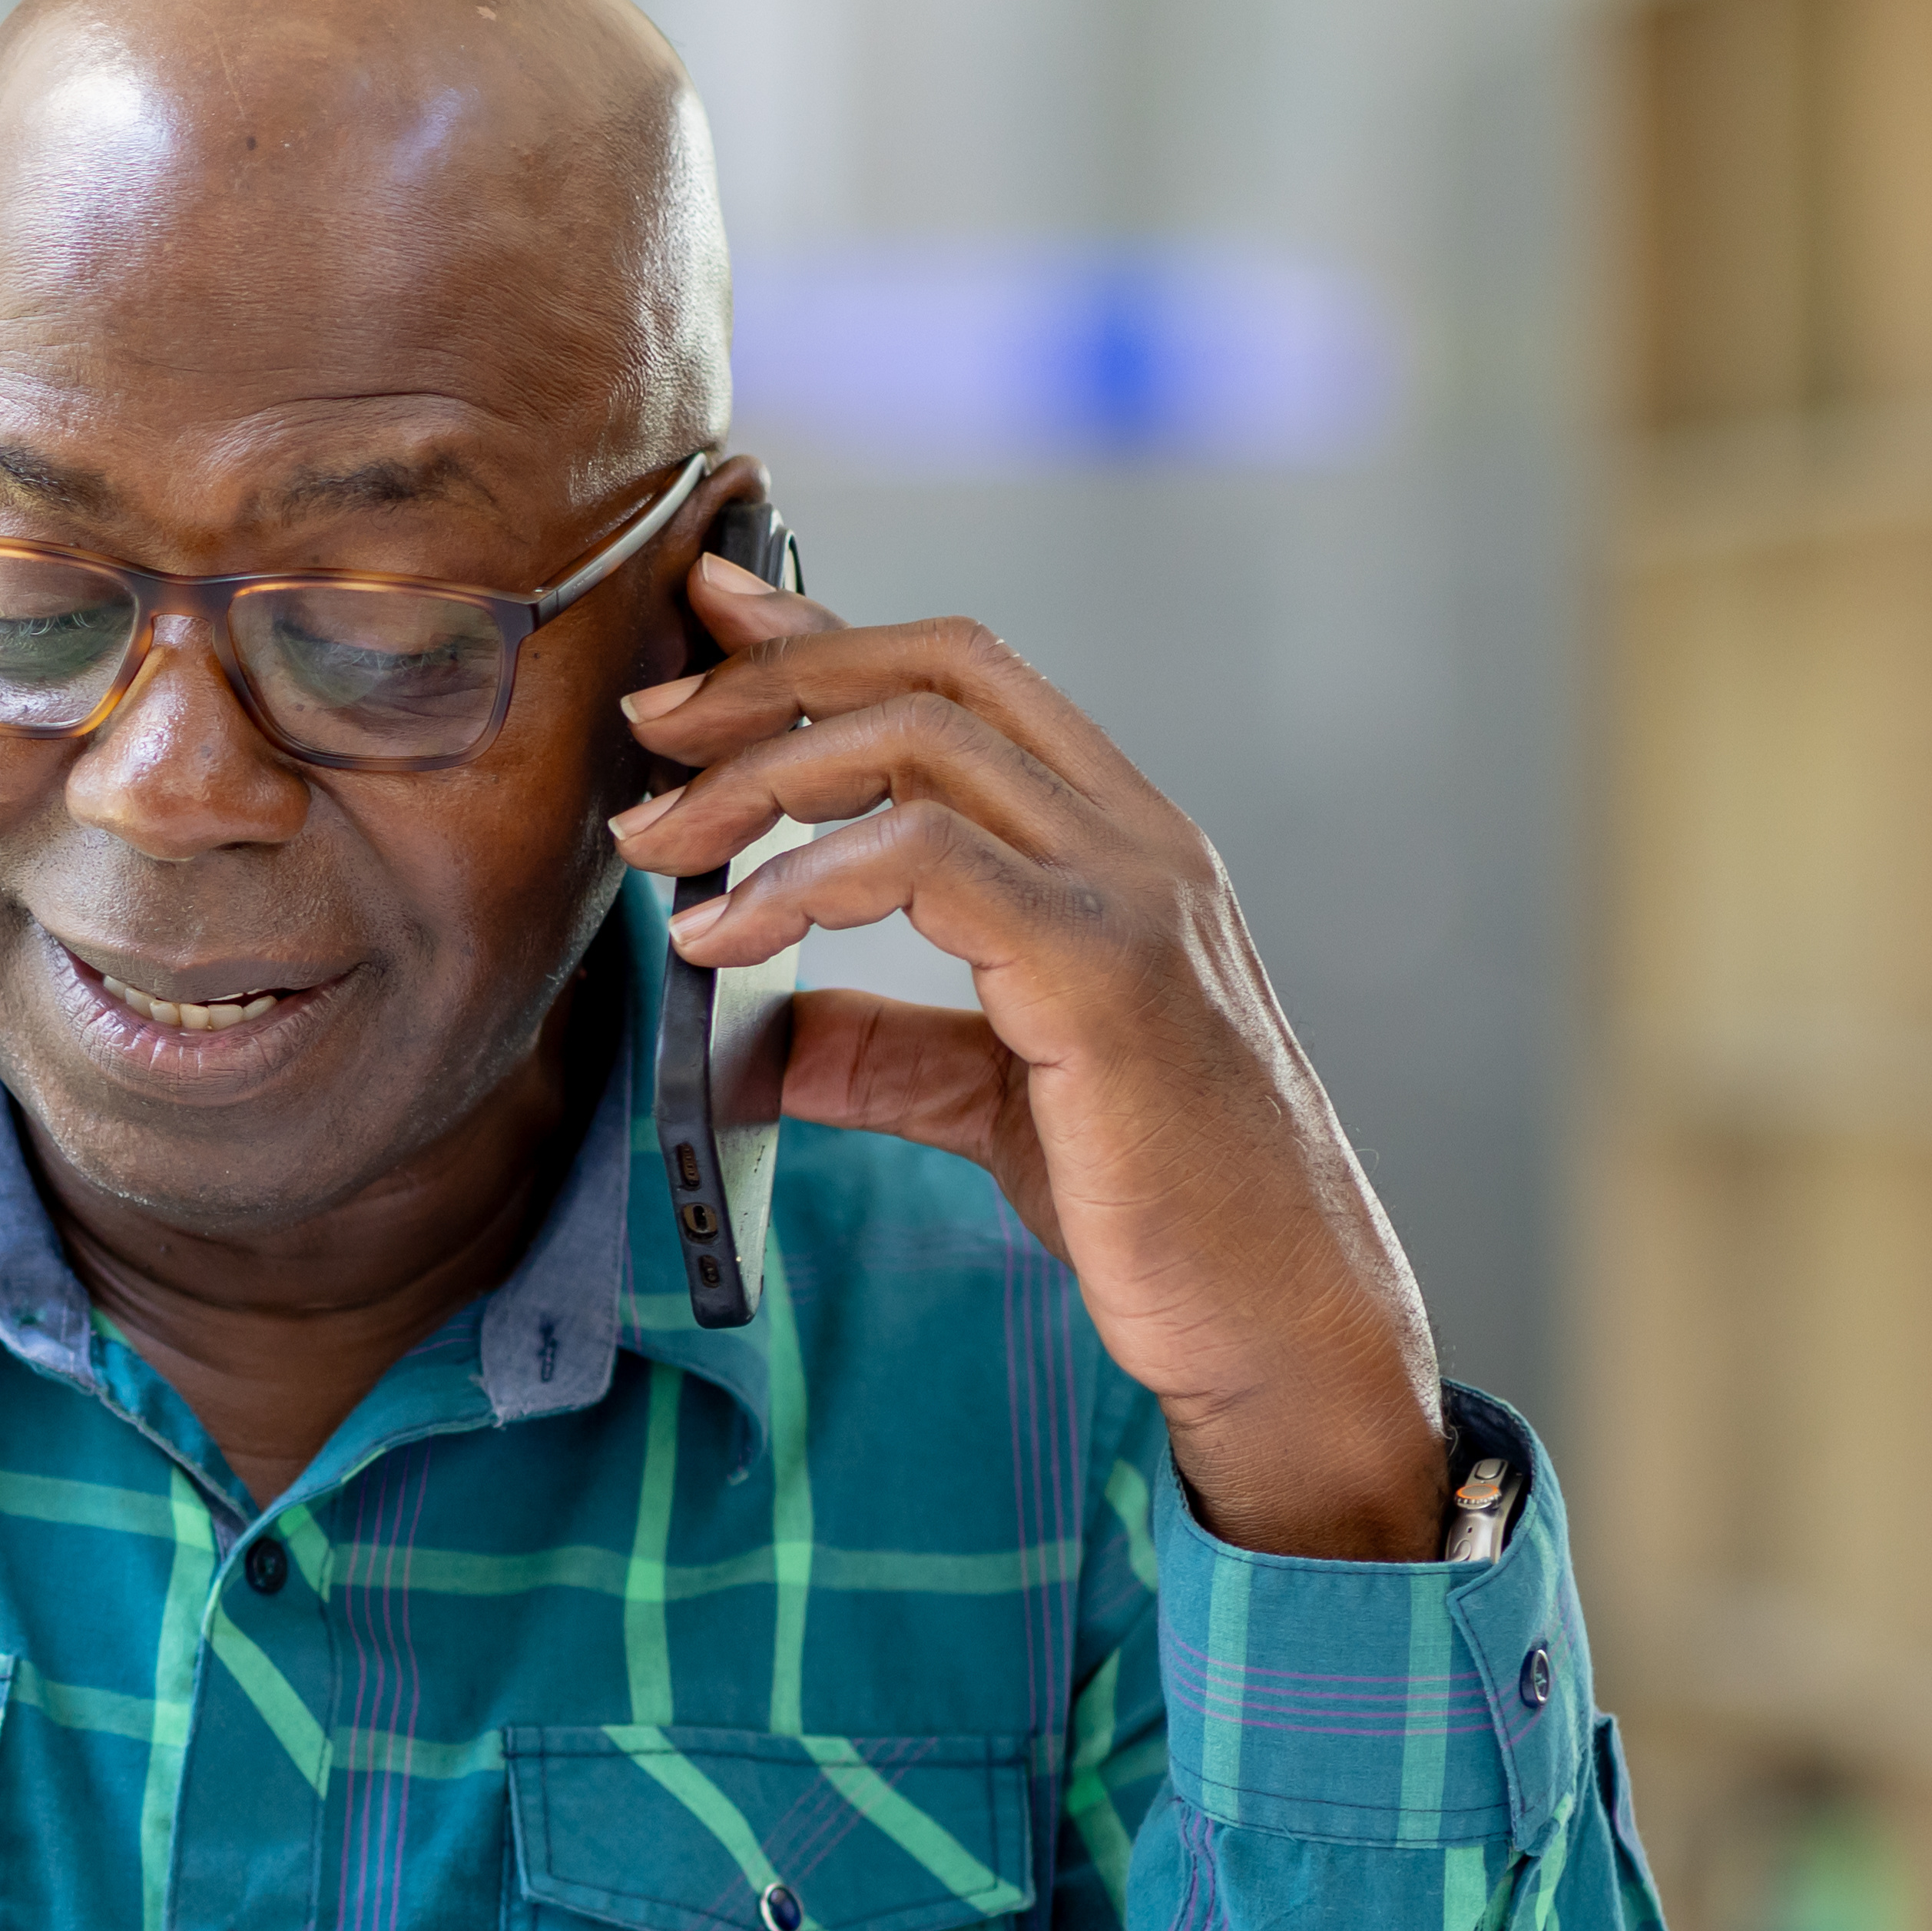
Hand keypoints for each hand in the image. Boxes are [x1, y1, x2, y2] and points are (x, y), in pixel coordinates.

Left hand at [611, 561, 1449, 1560]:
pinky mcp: (1104, 976)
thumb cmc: (1163, 1209)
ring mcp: (1131, 896)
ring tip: (658, 841)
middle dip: (777, 677)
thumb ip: (887, 1053)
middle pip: (939, 671)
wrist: (1282, 1318)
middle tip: (649, 729)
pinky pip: (927, 861)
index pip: (969, 678)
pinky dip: (802, 882)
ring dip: (763, 776)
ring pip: (922, 744)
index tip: (712, 612)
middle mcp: (1138, 840)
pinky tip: (722, 937)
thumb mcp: (998, 1104)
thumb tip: (758, 1035)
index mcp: (1120, 845)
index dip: (830, 629)